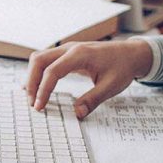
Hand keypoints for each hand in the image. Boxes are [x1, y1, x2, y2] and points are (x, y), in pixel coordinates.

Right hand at [26, 39, 153, 116]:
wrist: (131, 53)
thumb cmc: (123, 67)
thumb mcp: (111, 86)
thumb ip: (93, 99)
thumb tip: (77, 114)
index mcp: (80, 54)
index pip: (53, 71)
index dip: (43, 90)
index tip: (39, 107)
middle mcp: (70, 48)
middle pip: (39, 60)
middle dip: (31, 82)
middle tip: (32, 103)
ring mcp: (67, 50)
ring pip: (40, 59)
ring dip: (33, 77)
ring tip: (33, 98)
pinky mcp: (68, 54)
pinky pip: (46, 61)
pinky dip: (39, 73)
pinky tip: (37, 87)